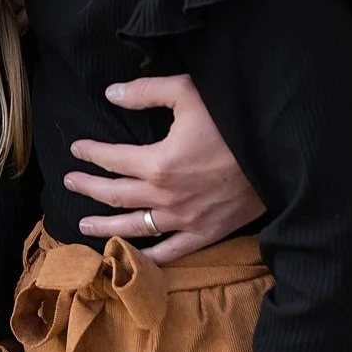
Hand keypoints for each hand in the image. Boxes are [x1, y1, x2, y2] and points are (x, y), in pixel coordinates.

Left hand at [68, 73, 262, 265]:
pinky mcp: (206, 234)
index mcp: (158, 163)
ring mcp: (185, 220)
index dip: (91, 153)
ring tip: (83, 227)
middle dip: (88, 187)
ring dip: (105, 227)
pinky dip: (149, 257)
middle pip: (115, 195)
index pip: (112, 159)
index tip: (77, 149)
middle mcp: (165, 197)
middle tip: (70, 182)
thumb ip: (146, 92)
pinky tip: (131, 258)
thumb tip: (111, 94)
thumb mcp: (188, 93)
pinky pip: (171, 252)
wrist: (281, 155)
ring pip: (134, 228)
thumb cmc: (234, 120)